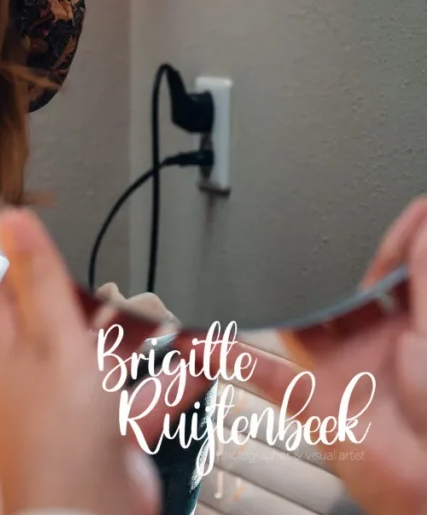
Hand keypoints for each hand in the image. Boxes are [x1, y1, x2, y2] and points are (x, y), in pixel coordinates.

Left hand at [0, 209, 211, 514]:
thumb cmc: (56, 436)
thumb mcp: (52, 338)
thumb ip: (40, 278)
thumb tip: (11, 218)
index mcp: (13, 346)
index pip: (16, 286)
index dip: (37, 257)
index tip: (66, 229)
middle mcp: (42, 374)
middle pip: (71, 318)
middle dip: (103, 291)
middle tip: (134, 264)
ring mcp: (79, 405)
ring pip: (112, 355)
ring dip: (142, 332)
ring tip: (173, 302)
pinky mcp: (114, 432)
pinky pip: (149, 396)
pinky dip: (176, 378)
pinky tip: (204, 359)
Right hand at [243, 197, 426, 514]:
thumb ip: (423, 277)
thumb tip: (424, 222)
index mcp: (409, 329)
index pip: (396, 274)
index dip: (395, 243)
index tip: (403, 209)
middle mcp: (372, 347)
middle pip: (341, 295)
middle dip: (329, 270)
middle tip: (317, 234)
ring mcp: (339, 371)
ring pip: (297, 325)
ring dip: (274, 303)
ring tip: (251, 270)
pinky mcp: (310, 400)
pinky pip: (261, 372)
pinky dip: (229, 357)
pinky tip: (206, 341)